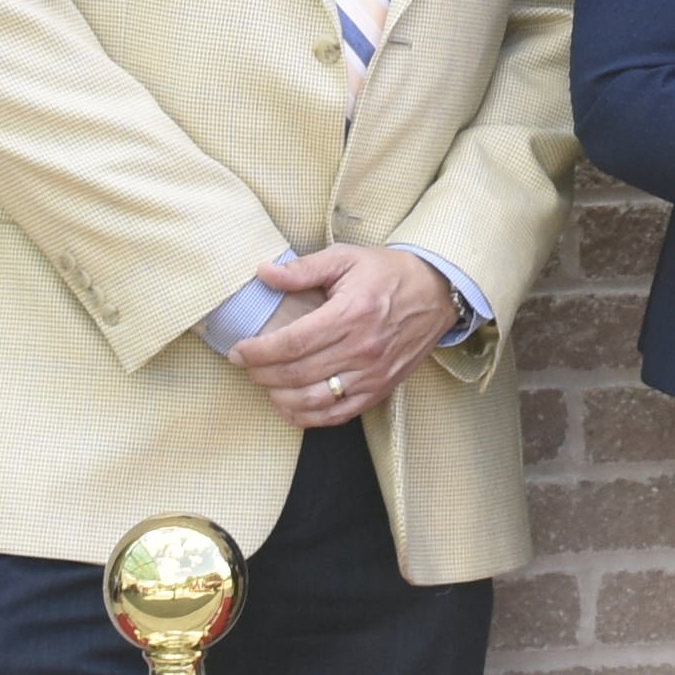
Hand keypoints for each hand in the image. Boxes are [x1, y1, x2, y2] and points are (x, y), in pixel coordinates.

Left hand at [234, 244, 457, 428]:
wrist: (436, 293)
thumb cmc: (388, 273)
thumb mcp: (346, 258)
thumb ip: (303, 269)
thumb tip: (263, 273)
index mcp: (351, 314)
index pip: (292, 343)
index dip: (258, 351)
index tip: (238, 350)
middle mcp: (362, 349)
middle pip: (297, 374)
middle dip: (261, 373)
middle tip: (245, 366)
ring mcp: (373, 374)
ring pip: (313, 400)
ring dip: (279, 397)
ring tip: (264, 384)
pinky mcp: (380, 390)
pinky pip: (337, 414)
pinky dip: (308, 417)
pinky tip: (289, 406)